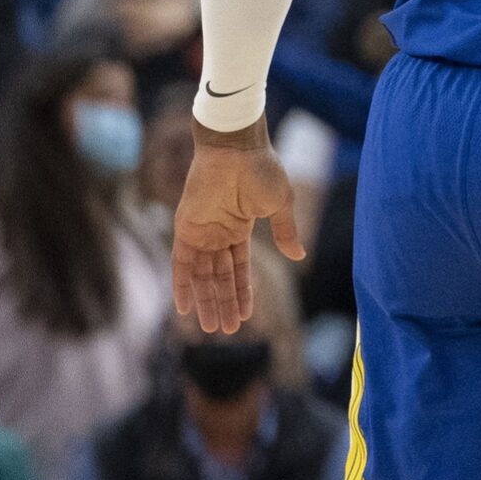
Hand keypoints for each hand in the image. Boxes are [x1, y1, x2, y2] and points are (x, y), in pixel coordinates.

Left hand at [172, 121, 304, 332]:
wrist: (236, 148)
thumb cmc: (262, 170)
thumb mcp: (280, 204)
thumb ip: (286, 232)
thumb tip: (299, 256)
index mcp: (240, 228)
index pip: (239, 268)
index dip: (242, 292)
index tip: (245, 316)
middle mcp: (217, 234)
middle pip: (219, 277)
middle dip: (224, 304)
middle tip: (226, 331)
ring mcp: (201, 232)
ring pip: (202, 276)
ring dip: (207, 301)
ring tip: (212, 328)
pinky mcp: (185, 229)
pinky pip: (180, 264)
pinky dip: (182, 286)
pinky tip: (185, 308)